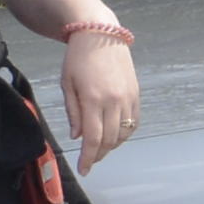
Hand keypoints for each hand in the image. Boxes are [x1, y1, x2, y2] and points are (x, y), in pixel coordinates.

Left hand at [54, 27, 142, 161]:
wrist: (100, 34)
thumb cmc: (78, 58)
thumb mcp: (67, 84)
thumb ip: (73, 112)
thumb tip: (77, 136)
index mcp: (93, 99)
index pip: (93, 139)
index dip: (89, 158)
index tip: (84, 169)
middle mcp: (114, 101)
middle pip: (110, 140)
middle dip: (99, 154)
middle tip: (89, 160)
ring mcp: (128, 97)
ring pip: (124, 133)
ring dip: (112, 146)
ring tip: (100, 149)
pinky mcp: (136, 94)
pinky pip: (134, 121)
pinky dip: (125, 133)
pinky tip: (115, 135)